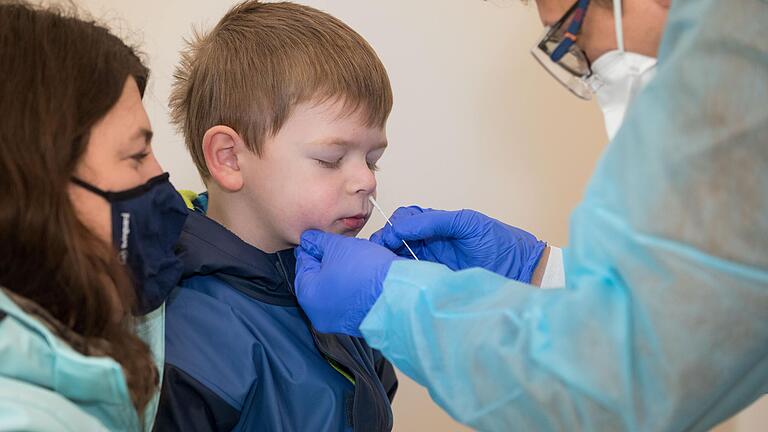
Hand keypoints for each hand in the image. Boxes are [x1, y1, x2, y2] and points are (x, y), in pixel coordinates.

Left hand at [294, 230, 397, 336]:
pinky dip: (351, 287)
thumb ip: (319, 242)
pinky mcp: (355, 323)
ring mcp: (337, 321)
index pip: (303, 263)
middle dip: (327, 261)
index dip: (313, 247)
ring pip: (333, 289)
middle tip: (341, 248)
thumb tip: (309, 239)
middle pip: (317, 278)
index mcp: (307, 295)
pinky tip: (363, 276)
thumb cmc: (368, 274)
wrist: (399, 296)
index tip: (320, 238)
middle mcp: (318, 313)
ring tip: (356, 261)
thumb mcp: (338, 247)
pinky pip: (347, 300)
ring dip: (340, 274)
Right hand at [370, 206, 545, 281]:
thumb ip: (435, 221)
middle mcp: (432, 241)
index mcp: (439, 224)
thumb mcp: (467, 223)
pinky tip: (394, 275)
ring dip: (389, 257)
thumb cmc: (499, 243)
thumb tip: (404, 226)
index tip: (388, 239)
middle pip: (398, 236)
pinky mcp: (436, 279)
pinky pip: (412, 273)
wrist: (521, 271)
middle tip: (378, 253)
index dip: (394, 226)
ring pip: (401, 255)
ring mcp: (433, 261)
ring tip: (381, 265)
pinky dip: (400, 272)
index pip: (406, 219)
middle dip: (385, 241)